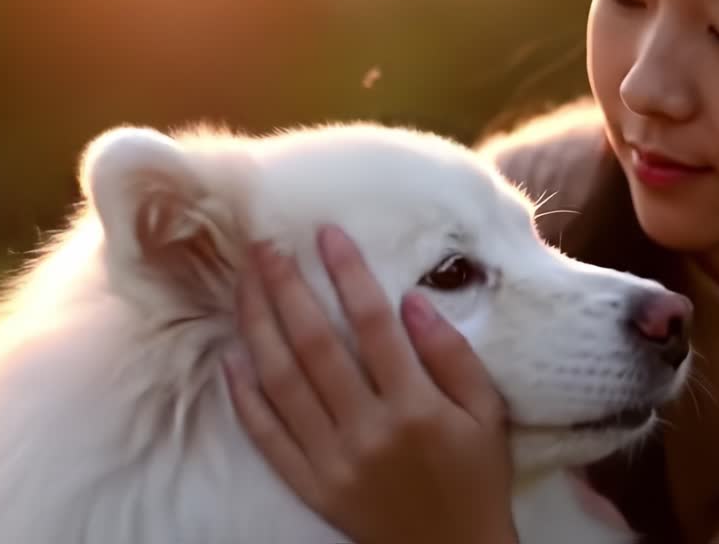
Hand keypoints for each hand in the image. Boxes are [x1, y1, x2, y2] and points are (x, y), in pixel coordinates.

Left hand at [223, 225, 517, 543]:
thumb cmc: (475, 478)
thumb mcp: (487, 414)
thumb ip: (453, 356)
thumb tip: (413, 302)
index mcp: (416, 407)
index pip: (373, 325)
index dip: (348, 274)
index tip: (327, 234)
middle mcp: (367, 430)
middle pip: (315, 346)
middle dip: (286, 290)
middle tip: (264, 247)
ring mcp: (332, 461)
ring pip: (282, 383)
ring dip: (258, 328)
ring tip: (244, 285)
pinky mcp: (311, 485)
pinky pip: (268, 436)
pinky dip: (245, 397)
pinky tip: (231, 358)